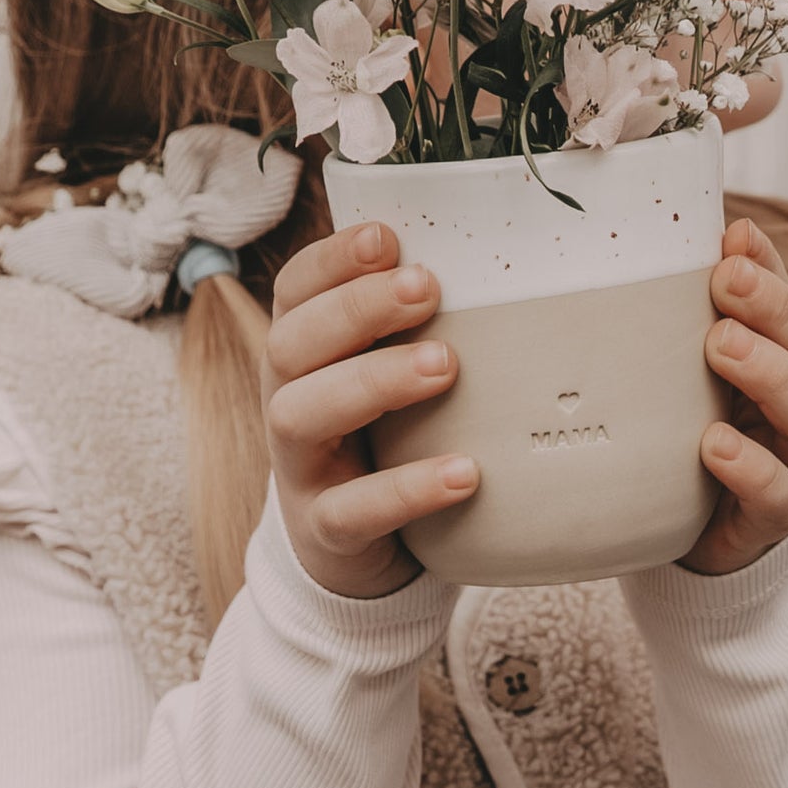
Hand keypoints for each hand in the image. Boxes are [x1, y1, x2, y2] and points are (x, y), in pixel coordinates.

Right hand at [261, 222, 476, 597]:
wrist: (354, 549)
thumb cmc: (384, 434)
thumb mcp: (389, 368)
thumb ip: (418, 320)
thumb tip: (500, 256)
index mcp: (302, 350)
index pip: (295, 290)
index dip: (331, 260)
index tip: (386, 238)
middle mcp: (287, 399)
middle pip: (290, 343)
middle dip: (356, 308)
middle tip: (425, 288)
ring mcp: (300, 468)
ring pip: (301, 416)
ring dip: (373, 382)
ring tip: (445, 366)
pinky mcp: (324, 531)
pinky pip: (350, 512)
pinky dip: (404, 490)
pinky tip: (463, 473)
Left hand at [681, 218, 787, 575]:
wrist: (692, 530)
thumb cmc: (696, 427)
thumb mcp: (694, 363)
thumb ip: (704, 307)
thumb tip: (709, 232)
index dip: (773, 270)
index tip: (732, 240)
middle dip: (779, 312)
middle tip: (726, 281)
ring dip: (776, 378)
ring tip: (721, 347)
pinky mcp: (773, 522)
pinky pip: (783, 499)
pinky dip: (755, 469)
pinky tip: (715, 444)